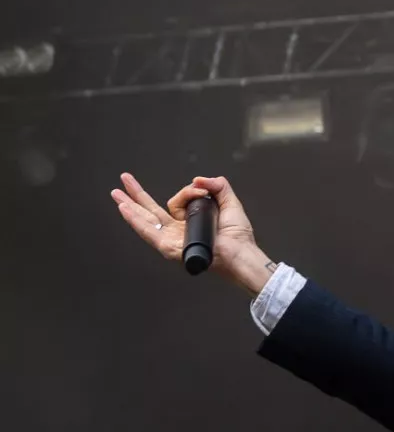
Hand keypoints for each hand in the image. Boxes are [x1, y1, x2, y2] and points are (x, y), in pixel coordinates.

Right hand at [110, 173, 273, 294]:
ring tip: (116, 193)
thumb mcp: (229, 203)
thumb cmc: (238, 235)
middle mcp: (178, 230)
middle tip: (124, 180)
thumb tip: (198, 179)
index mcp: (190, 222)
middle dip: (137, 194)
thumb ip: (217, 186)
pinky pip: (149, 232)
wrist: (239, 252)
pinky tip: (124, 209)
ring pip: (147, 219)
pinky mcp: (168, 247)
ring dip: (130, 205)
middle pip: (152, 210)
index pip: (176, 203)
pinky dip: (135, 220)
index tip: (200, 187)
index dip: (187, 191)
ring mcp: (171, 239)